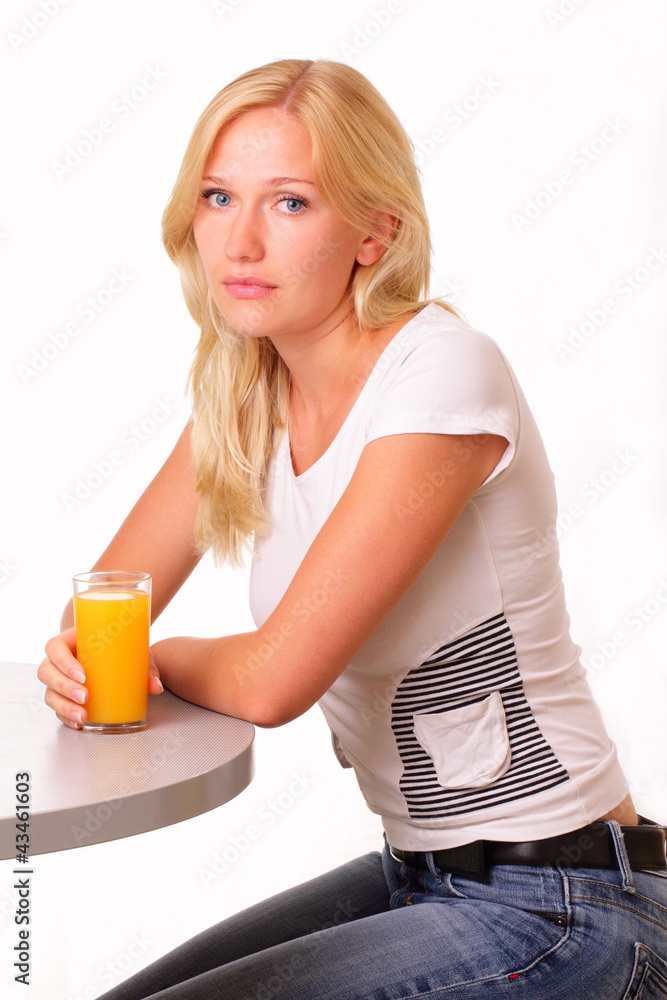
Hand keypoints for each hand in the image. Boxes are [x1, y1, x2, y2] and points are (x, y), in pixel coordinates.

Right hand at [37, 628, 163, 729]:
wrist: (111, 651)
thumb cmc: (117, 646)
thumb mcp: (131, 649)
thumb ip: (145, 666)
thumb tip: (156, 686)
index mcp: (69, 641)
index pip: (54, 647)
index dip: (63, 661)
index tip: (83, 674)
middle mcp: (58, 661)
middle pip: (46, 672)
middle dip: (64, 687)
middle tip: (85, 696)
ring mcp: (58, 680)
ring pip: (49, 693)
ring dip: (63, 706)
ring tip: (83, 715)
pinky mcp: (63, 697)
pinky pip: (56, 708)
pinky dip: (66, 717)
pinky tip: (78, 723)